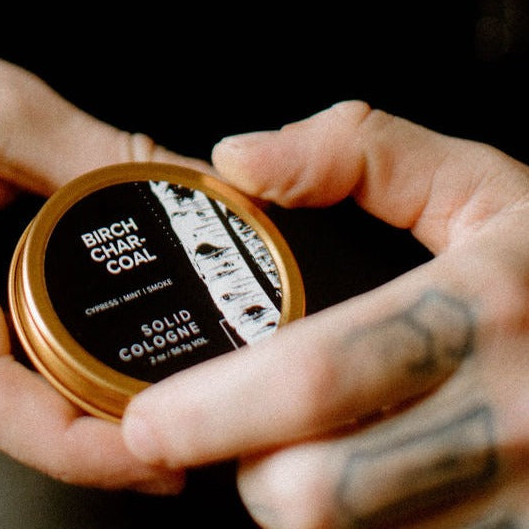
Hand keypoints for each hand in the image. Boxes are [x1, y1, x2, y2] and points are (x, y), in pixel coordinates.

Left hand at [121, 101, 528, 525]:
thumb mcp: (479, 183)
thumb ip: (355, 151)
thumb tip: (237, 160)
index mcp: (484, 309)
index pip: (319, 375)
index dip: (216, 407)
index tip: (150, 419)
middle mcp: (515, 420)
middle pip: (325, 492)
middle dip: (247, 475)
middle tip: (218, 440)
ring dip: (302, 514)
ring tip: (294, 459)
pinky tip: (361, 490)